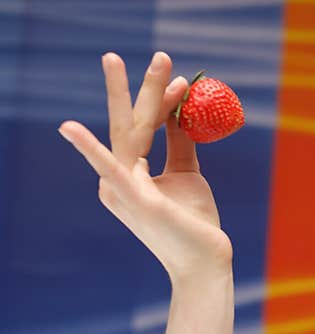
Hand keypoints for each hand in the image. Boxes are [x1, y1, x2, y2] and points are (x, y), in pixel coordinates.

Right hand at [58, 51, 232, 284]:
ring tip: (113, 60)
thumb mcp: (188, 174)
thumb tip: (181, 109)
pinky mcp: (135, 201)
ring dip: (128, 96)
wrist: (206, 261)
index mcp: (130, 173)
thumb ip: (180, 142)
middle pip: (130, 125)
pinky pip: (114, 169)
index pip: (143, 128)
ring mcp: (124, 190)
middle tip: (137, 54)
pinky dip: (91, 149)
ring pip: (130, 135)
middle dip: (137, 87)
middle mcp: (119, 179)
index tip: (181, 78)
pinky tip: (70, 129)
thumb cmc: (194, 222)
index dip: (160, 100)